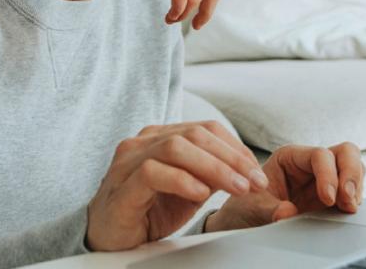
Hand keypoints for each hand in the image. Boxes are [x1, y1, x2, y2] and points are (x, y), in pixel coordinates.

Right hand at [86, 121, 269, 251]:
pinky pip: (152, 172)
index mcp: (159, 137)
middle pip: (193, 134)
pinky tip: (201, 194)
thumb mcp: (187, 190)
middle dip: (231, 157)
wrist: (109, 236)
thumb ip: (209, 174)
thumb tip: (244, 169)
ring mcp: (129, 161)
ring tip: (237, 187)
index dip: (235, 147)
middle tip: (254, 181)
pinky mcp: (121, 185)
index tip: (256, 171)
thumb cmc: (147, 210)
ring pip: (175, 147)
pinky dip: (182, 180)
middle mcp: (142, 142)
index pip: (204, 128)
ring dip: (214, 167)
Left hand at [205, 142, 365, 232]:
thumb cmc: (247, 207)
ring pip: (354, 168)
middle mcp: (310, 164)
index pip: (319, 154)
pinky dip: (355, 200)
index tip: (328, 198)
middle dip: (351, 174)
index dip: (328, 174)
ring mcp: (324, 179)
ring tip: (348, 208)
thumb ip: (269, 210)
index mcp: (290, 157)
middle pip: (345, 153)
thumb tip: (288, 212)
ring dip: (356, 187)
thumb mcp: (252, 208)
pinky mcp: (333, 197)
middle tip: (348, 201)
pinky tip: (347, 212)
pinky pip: (353, 191)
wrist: (246, 222)